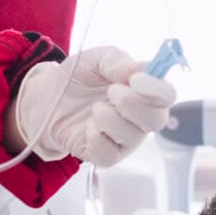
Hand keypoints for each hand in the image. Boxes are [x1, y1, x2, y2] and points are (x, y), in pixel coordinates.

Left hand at [10, 47, 175, 168]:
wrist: (48, 98)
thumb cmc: (79, 77)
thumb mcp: (97, 59)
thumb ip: (119, 62)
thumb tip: (142, 70)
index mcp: (145, 91)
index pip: (167, 95)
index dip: (156, 89)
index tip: (135, 79)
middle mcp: (141, 117)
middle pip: (157, 120)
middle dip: (133, 105)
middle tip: (111, 91)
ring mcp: (125, 139)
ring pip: (132, 136)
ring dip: (110, 119)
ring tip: (94, 108)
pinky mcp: (106, 155)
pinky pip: (109, 154)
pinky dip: (96, 138)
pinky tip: (88, 127)